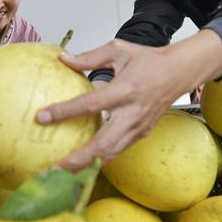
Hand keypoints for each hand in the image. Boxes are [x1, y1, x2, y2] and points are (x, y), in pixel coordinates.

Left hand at [36, 30, 221, 169]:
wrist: (180, 72)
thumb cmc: (150, 60)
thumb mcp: (119, 50)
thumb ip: (89, 57)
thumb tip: (64, 59)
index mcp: (125, 90)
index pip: (90, 104)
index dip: (64, 112)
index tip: (42, 117)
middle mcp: (132, 113)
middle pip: (103, 144)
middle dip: (78, 159)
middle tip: (55, 168)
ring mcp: (138, 127)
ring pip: (111, 154)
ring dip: (87, 165)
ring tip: (64, 172)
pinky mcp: (141, 134)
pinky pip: (118, 150)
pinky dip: (100, 159)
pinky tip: (82, 162)